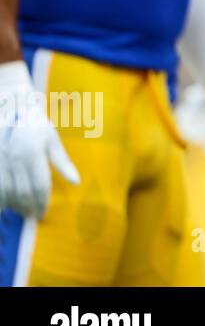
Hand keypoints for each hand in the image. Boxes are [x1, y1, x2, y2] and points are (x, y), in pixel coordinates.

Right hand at [0, 61, 78, 218]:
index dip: (43, 202)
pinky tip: (6, 206)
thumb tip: (76, 182)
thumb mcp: (52, 141)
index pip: (40, 185)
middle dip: (29, 207)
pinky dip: (0, 199)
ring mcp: (1, 162)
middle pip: (23, 192)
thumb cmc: (36, 125)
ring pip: (7, 192)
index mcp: (34, 155)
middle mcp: (16, 160)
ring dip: (15, 205)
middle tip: (35, 216)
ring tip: (22, 213)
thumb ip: (63, 163)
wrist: (12, 109)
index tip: (44, 212)